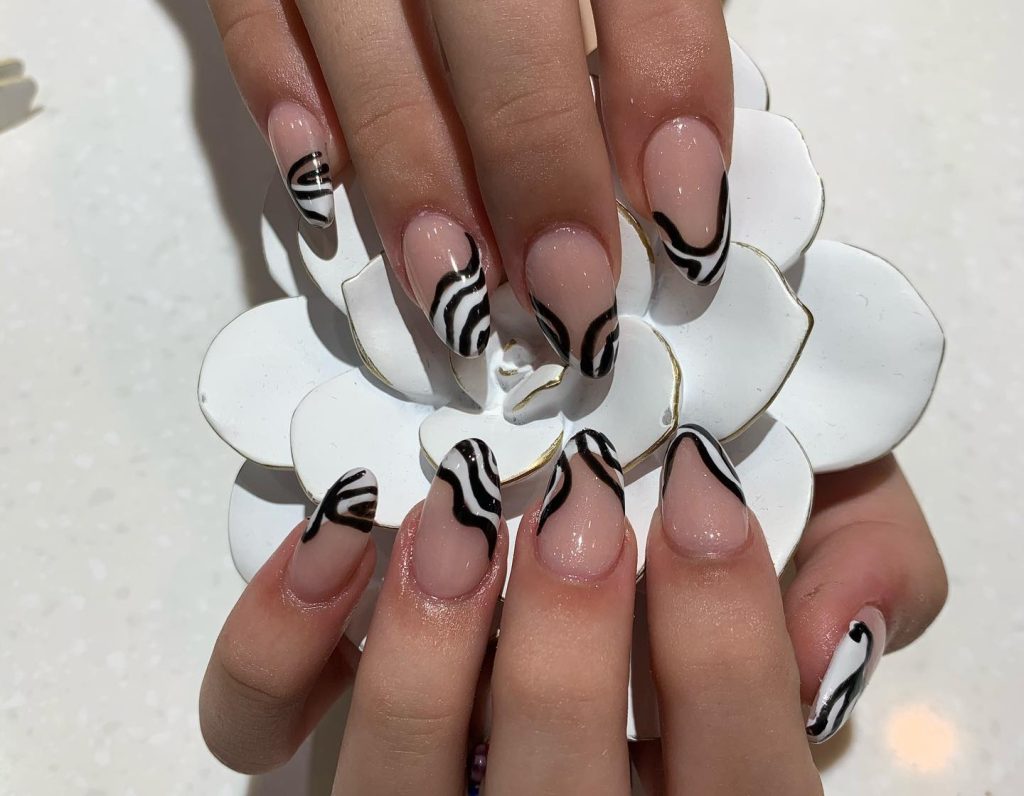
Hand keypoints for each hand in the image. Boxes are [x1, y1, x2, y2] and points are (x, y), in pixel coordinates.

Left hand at [199, 428, 945, 792]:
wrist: (583, 513)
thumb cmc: (705, 539)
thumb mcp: (824, 525)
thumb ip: (863, 562)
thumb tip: (831, 612)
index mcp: (705, 791)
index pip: (738, 781)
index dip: (722, 638)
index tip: (694, 483)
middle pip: (555, 789)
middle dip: (566, 639)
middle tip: (574, 502)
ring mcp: (431, 785)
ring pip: (397, 790)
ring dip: (423, 648)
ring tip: (455, 516)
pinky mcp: (320, 728)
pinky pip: (256, 722)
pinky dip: (274, 638)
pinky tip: (337, 533)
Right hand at [206, 0, 733, 373]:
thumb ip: (649, 5)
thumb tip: (670, 160)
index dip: (665, 95)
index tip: (688, 223)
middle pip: (496, 21)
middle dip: (536, 169)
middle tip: (570, 299)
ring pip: (365, 31)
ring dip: (413, 173)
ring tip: (457, 291)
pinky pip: (249, 3)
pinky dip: (277, 89)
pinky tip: (320, 183)